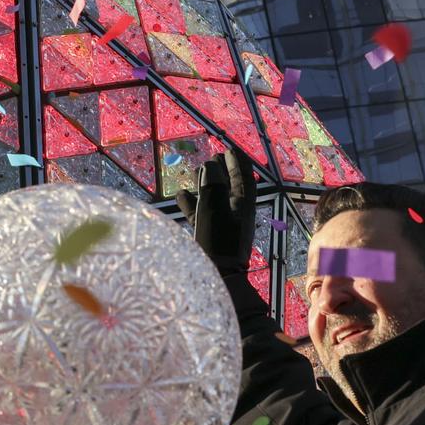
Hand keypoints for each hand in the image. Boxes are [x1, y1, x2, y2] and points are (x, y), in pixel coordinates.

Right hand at [174, 147, 257, 274]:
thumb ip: (213, 183)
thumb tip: (210, 165)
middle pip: (230, 184)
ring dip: (206, 184)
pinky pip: (202, 213)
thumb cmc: (218, 240)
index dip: (236, 160)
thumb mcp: (215, 207)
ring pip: (215, 197)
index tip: (229, 148)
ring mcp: (223, 223)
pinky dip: (192, 202)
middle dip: (221, 170)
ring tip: (196, 172)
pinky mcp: (210, 234)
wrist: (218, 276)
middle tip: (214, 157)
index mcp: (242, 202)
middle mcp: (235, 211)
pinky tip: (181, 195)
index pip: (243, 175)